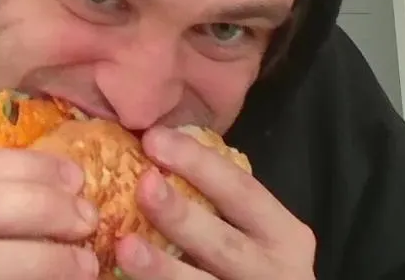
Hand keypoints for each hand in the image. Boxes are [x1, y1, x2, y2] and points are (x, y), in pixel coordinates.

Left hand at [114, 128, 315, 279]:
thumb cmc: (253, 260)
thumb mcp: (254, 229)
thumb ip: (218, 199)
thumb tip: (156, 150)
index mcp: (283, 234)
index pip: (242, 189)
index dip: (199, 163)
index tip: (154, 139)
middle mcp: (273, 271)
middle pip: (224, 244)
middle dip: (182, 214)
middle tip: (144, 185)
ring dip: (162, 268)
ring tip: (125, 246)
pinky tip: (121, 275)